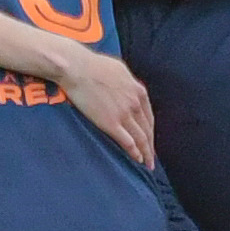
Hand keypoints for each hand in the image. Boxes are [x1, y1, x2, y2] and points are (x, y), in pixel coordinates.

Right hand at [55, 45, 156, 170]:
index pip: (149, 116)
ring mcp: (124, 114)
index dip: (150, 131)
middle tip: (152, 158)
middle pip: (147, 130)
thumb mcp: (119, 70)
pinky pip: (127, 141)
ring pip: (140, 138)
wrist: (78, 69)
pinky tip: (137, 159)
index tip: (150, 140)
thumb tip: (128, 89)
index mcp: (138, 90)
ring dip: (146, 153)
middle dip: (150, 146)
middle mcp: (135, 103)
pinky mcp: (111, 123)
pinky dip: (134, 152)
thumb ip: (127, 84)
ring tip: (147, 164)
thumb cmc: (94, 66)